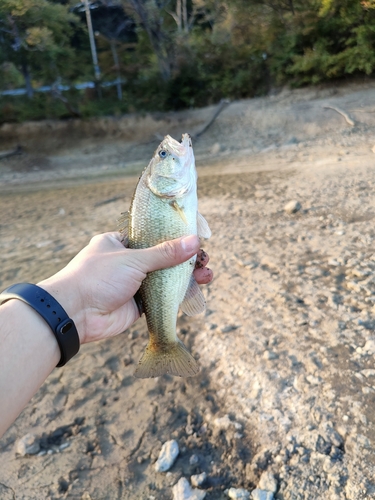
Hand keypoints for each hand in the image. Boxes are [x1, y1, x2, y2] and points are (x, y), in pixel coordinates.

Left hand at [38, 232, 211, 344]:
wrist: (76, 313)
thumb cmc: (98, 277)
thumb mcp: (134, 259)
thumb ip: (165, 253)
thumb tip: (194, 242)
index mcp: (120, 242)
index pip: (153, 235)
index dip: (175, 236)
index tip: (195, 237)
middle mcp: (127, 261)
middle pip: (163, 257)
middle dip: (185, 259)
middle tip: (204, 259)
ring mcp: (133, 283)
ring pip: (165, 278)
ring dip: (186, 277)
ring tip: (207, 275)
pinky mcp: (137, 304)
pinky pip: (162, 297)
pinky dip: (178, 294)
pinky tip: (195, 290)